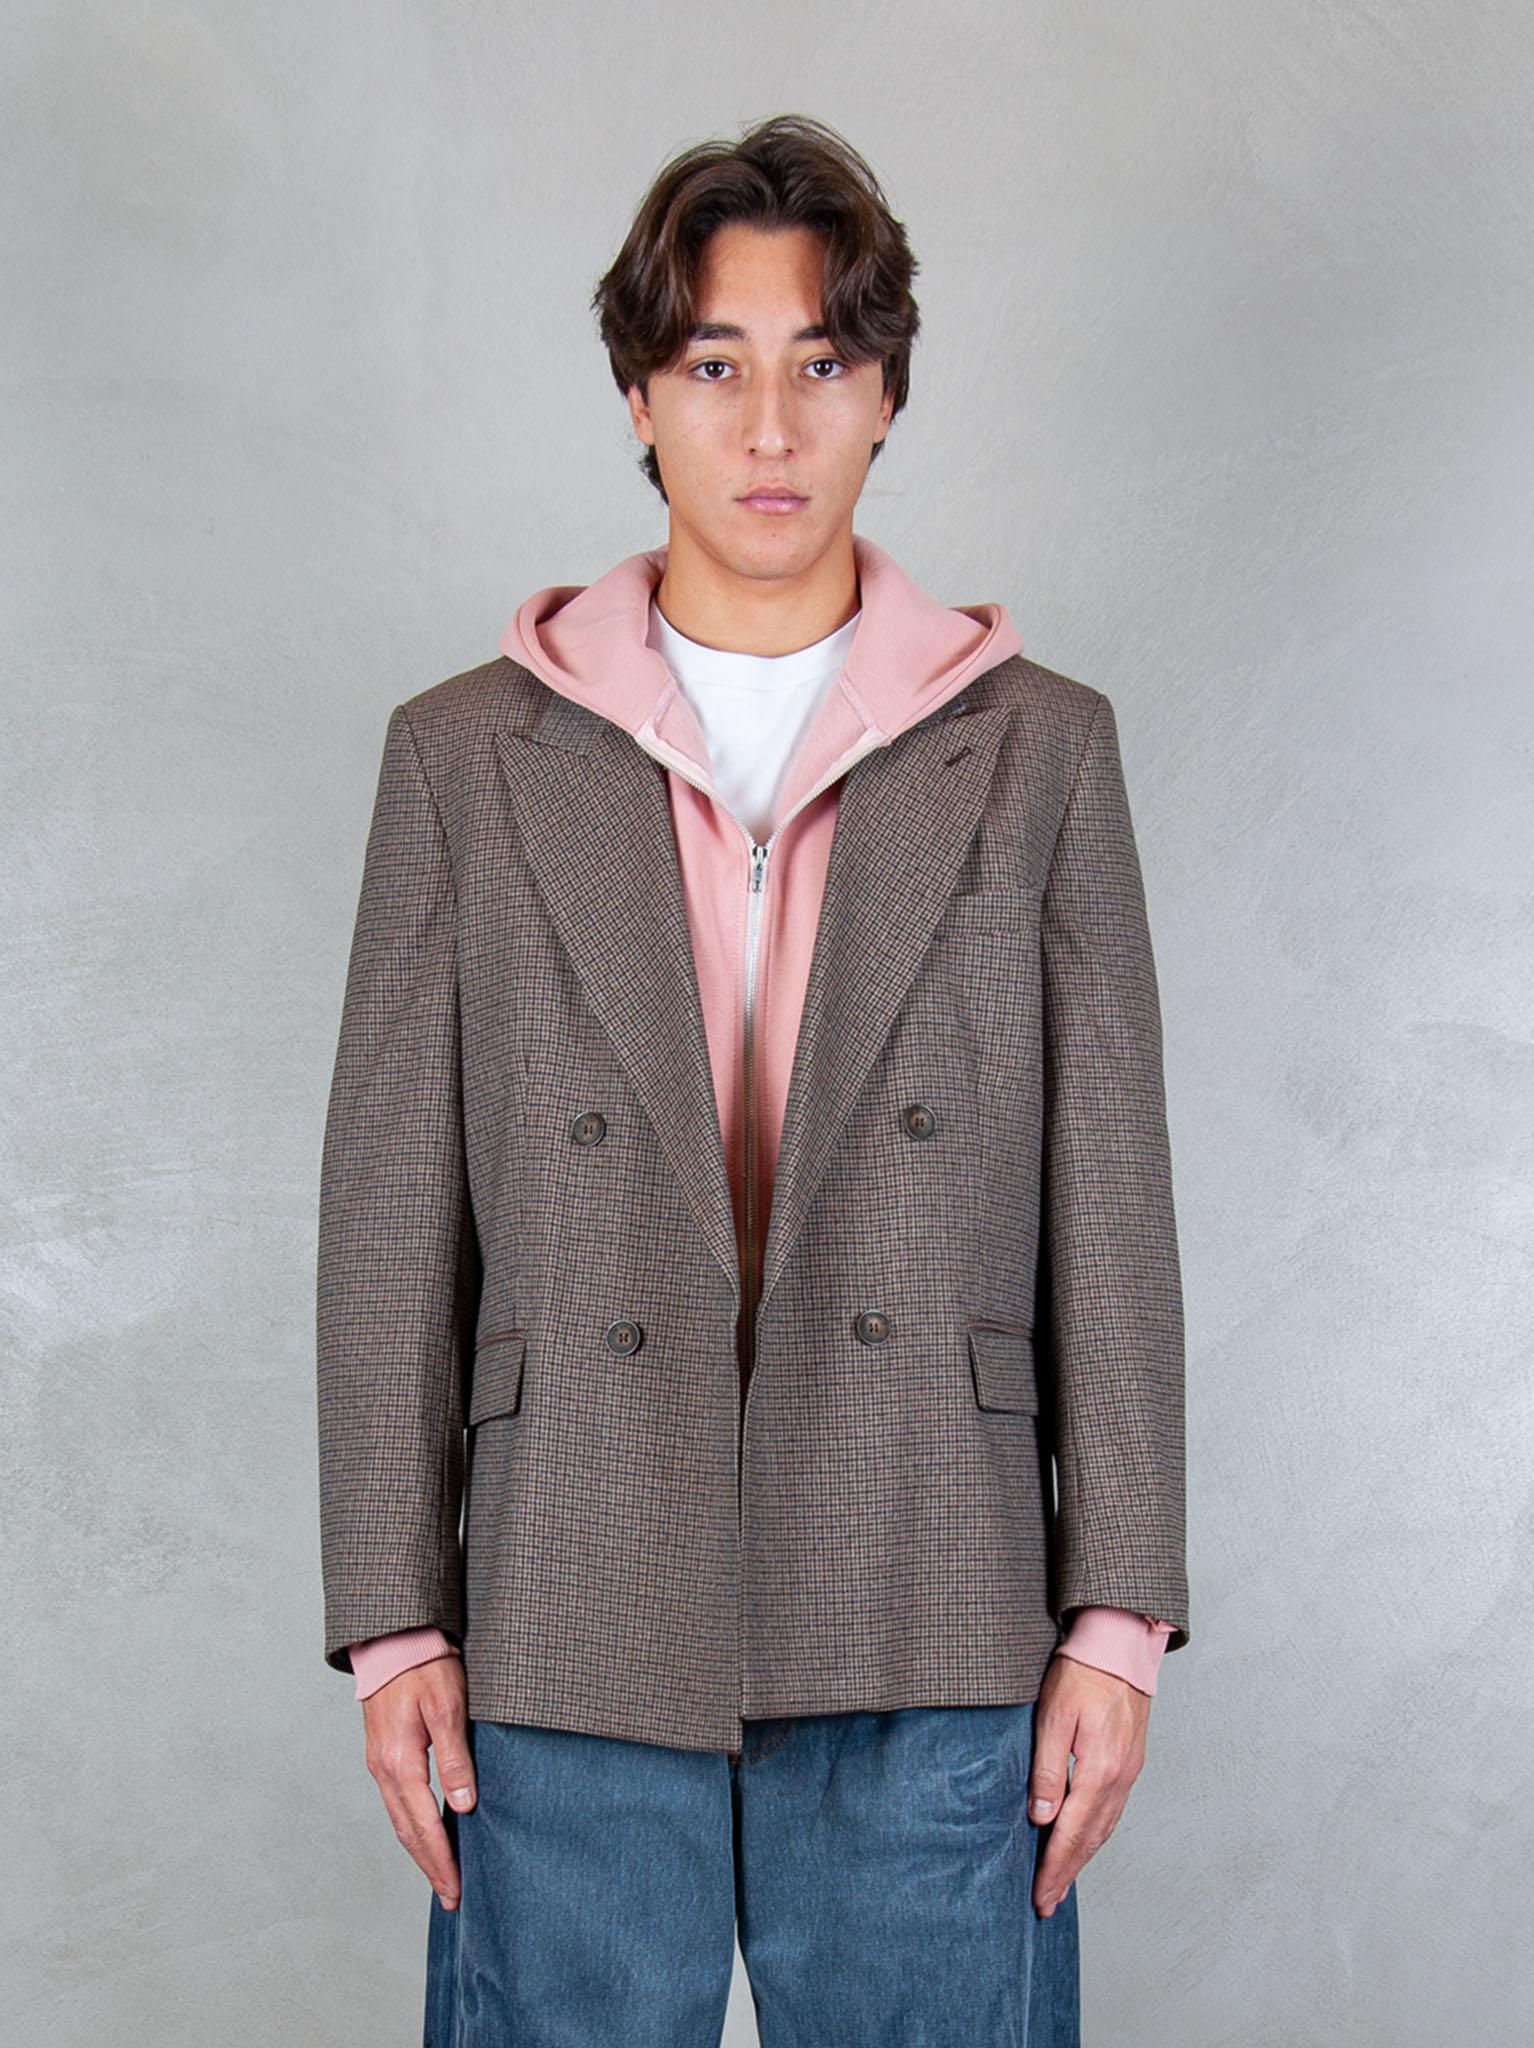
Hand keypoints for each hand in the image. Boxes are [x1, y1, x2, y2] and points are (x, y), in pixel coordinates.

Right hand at [361, 1654, 477, 1910]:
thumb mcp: (448, 1708)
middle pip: (406, 1832)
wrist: (394, 1640)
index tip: (457, 1889)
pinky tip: (427, 1833)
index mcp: (400, 1763)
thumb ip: (455, 1757)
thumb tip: (463, 1806)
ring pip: (400, 1820)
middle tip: (452, 1897)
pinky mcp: (384, 1754)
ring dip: (420, 1851)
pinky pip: (398, 1802)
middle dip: (430, 1866)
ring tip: (441, 1876)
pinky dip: (412, 1827)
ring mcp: (380, 1763)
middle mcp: (384, 1770)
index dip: (441, 1860)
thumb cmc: (425, 1668)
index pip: (423, 1825)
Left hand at [1028, 1652, 1150, 1916]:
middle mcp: (1120, 1777)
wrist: (1120, 1644)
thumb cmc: (1081, 1672)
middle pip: (1091, 1839)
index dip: (1054, 1867)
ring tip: (1062, 1882)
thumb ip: (1047, 1768)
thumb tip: (1041, 1817)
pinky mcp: (1130, 1761)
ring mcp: (1129, 1771)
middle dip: (1067, 1873)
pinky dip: (1096, 1835)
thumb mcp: (1053, 1715)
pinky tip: (1084, 1841)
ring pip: (1105, 1828)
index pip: (1072, 1832)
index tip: (1039, 1895)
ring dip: (1083, 1859)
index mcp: (1100, 1769)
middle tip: (1046, 1903)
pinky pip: (1112, 1810)